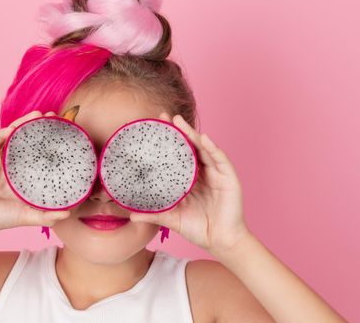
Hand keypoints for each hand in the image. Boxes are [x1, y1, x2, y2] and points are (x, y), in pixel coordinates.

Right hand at [0, 110, 70, 238]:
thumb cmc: (1, 217)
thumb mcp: (29, 215)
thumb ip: (47, 215)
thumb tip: (68, 213)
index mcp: (21, 173)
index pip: (38, 152)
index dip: (49, 141)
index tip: (63, 132)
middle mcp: (10, 162)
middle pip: (26, 139)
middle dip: (38, 126)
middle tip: (53, 117)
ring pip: (11, 134)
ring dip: (23, 123)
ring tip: (38, 114)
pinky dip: (4, 132)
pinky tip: (14, 128)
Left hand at [129, 112, 250, 254]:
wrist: (220, 242)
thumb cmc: (198, 228)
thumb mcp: (172, 218)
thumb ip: (154, 214)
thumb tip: (130, 214)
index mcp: (189, 179)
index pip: (177, 155)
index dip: (167, 141)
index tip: (153, 127)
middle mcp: (203, 172)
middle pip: (190, 146)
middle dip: (179, 130)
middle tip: (165, 116)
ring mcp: (216, 173)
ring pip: (204, 148)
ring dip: (193, 133)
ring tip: (180, 122)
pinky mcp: (229, 178)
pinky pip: (220, 159)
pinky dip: (212, 148)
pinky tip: (203, 139)